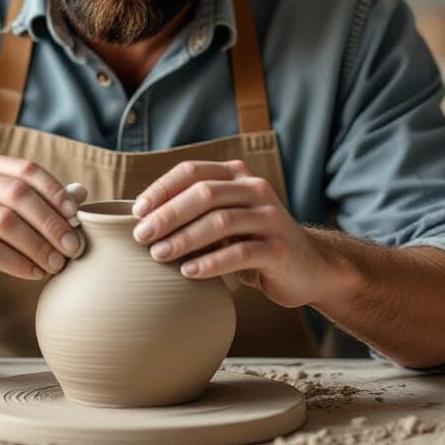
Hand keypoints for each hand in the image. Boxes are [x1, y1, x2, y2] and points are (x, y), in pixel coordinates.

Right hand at [0, 152, 81, 297]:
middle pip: (18, 194)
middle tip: (74, 247)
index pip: (26, 170)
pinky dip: (18, 262)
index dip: (56, 192)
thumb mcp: (1, 214)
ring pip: (5, 222)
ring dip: (38, 246)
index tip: (77, 218)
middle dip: (52, 223)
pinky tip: (34, 273)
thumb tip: (81, 193)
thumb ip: (37, 202)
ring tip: (57, 265)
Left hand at [131, 159, 324, 307]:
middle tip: (141, 236)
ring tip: (159, 255)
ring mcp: (270, 217)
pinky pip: (240, 253)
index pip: (193, 171)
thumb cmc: (252, 242)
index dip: (162, 189)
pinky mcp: (279, 248)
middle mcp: (256, 189)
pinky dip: (211, 262)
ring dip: (184, 238)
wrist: (308, 267)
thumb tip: (140, 219)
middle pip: (204, 193)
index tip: (136, 212)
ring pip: (221, 221)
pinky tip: (189, 272)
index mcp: (237, 175)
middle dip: (168, 214)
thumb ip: (196, 212)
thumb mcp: (225, 219)